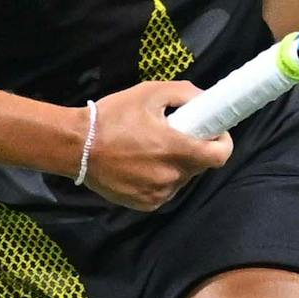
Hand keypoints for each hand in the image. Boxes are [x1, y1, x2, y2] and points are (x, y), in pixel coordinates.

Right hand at [80, 78, 229, 209]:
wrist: (76, 146)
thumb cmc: (113, 116)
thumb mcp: (150, 92)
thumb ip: (185, 93)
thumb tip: (205, 101)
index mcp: (177, 149)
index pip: (221, 155)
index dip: (222, 142)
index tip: (213, 132)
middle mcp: (172, 176)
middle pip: (200, 166)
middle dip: (194, 150)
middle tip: (173, 135)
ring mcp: (159, 193)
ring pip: (181, 178)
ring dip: (175, 165)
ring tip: (150, 150)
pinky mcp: (145, 204)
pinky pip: (163, 190)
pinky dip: (159, 179)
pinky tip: (140, 165)